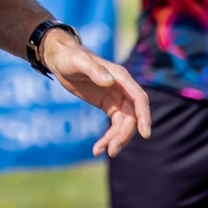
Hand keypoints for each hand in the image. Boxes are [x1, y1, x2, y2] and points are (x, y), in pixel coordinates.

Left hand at [40, 29, 150, 156]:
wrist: (61, 59)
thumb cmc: (70, 57)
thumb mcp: (79, 62)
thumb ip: (94, 70)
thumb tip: (109, 82)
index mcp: (120, 77)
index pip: (139, 98)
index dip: (144, 116)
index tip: (145, 134)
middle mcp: (123, 88)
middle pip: (132, 116)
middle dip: (124, 135)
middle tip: (111, 150)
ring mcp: (117, 98)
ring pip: (124, 124)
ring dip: (116, 139)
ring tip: (99, 151)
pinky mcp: (108, 105)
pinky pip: (115, 125)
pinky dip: (109, 137)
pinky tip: (98, 148)